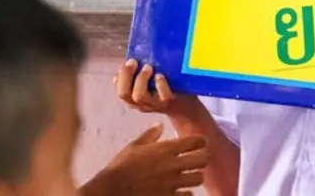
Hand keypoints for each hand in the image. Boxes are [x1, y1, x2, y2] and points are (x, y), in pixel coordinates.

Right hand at [82, 123, 208, 195]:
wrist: (110, 190)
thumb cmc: (120, 167)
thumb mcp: (133, 147)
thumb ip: (150, 135)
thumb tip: (160, 125)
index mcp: (165, 149)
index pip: (195, 141)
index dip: (200, 141)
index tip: (199, 143)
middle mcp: (173, 165)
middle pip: (203, 159)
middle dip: (203, 158)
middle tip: (198, 159)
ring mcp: (172, 183)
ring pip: (199, 178)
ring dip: (196, 176)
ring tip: (190, 175)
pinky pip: (188, 195)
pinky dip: (188, 192)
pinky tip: (182, 190)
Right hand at [115, 59, 199, 116]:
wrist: (185, 108)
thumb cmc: (165, 91)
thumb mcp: (149, 85)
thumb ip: (141, 75)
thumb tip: (135, 56)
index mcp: (133, 98)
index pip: (119, 89)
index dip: (120, 76)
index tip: (128, 62)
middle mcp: (141, 104)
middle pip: (123, 94)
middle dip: (126, 76)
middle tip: (134, 62)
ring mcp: (155, 104)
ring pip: (139, 96)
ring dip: (141, 79)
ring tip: (149, 67)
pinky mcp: (170, 102)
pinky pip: (163, 95)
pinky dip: (160, 84)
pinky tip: (160, 75)